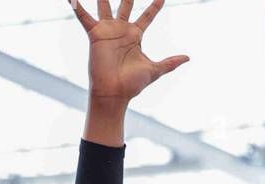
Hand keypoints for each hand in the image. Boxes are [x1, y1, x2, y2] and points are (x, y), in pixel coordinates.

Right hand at [70, 1, 188, 103]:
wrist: (114, 93)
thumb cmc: (132, 85)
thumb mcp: (154, 70)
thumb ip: (170, 62)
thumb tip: (188, 58)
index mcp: (135, 36)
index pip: (148, 15)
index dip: (155, 6)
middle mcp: (121, 30)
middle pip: (126, 3)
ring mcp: (107, 30)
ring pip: (104, 4)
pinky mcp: (95, 34)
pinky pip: (83, 17)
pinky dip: (76, 6)